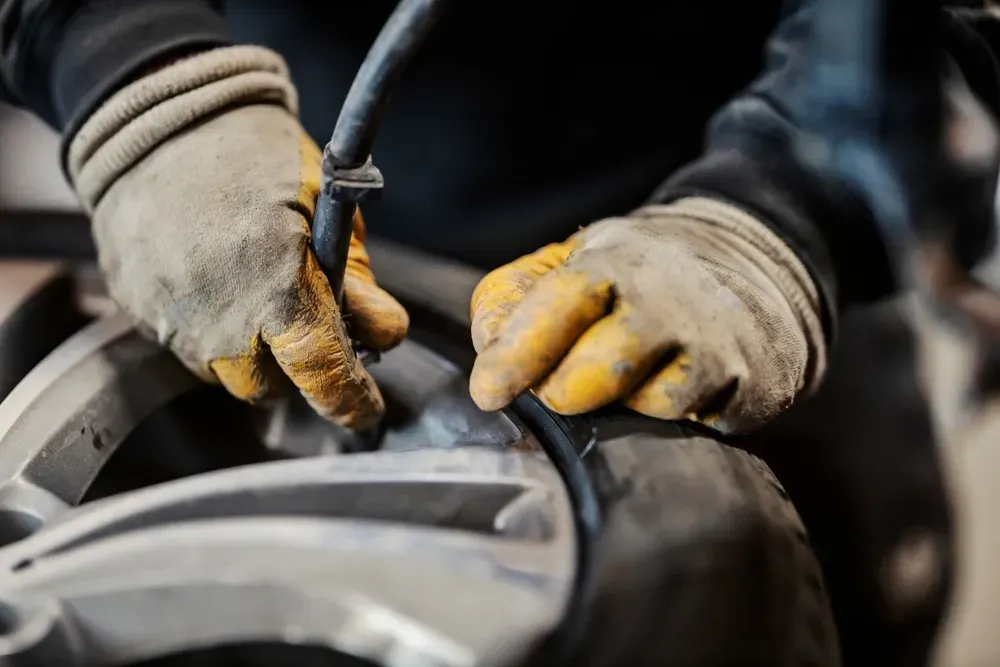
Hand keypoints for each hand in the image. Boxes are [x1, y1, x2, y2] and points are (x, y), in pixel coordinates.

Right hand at [68, 47, 407, 429]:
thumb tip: (382, 334)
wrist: (161, 122)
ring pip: (227, 373)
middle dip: (297, 369)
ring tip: (259, 293)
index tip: (366, 410)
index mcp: (277, 290)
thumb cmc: (255, 155)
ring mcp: (172, 321)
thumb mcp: (329, 211)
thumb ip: (358, 280)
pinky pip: (189, 345)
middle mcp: (220, 321)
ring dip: (254, 353)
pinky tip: (220, 281)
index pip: (322, 375)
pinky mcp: (140, 312)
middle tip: (310, 326)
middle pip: (271, 387)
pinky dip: (214, 329)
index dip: (351, 401)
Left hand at [469, 198, 826, 433]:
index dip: (518, 352)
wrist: (755, 266)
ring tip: (623, 383)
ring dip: (622, 409)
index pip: (559, 305)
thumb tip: (489, 348)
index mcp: (615, 262)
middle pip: (603, 368)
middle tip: (556, 389)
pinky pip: (693, 426)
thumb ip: (514, 297)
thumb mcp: (572, 261)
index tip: (488, 391)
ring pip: (650, 406)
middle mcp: (670, 302)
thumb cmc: (637, 276)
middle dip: (563, 391)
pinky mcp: (749, 389)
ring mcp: (715, 347)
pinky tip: (668, 394)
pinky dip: (670, 420)